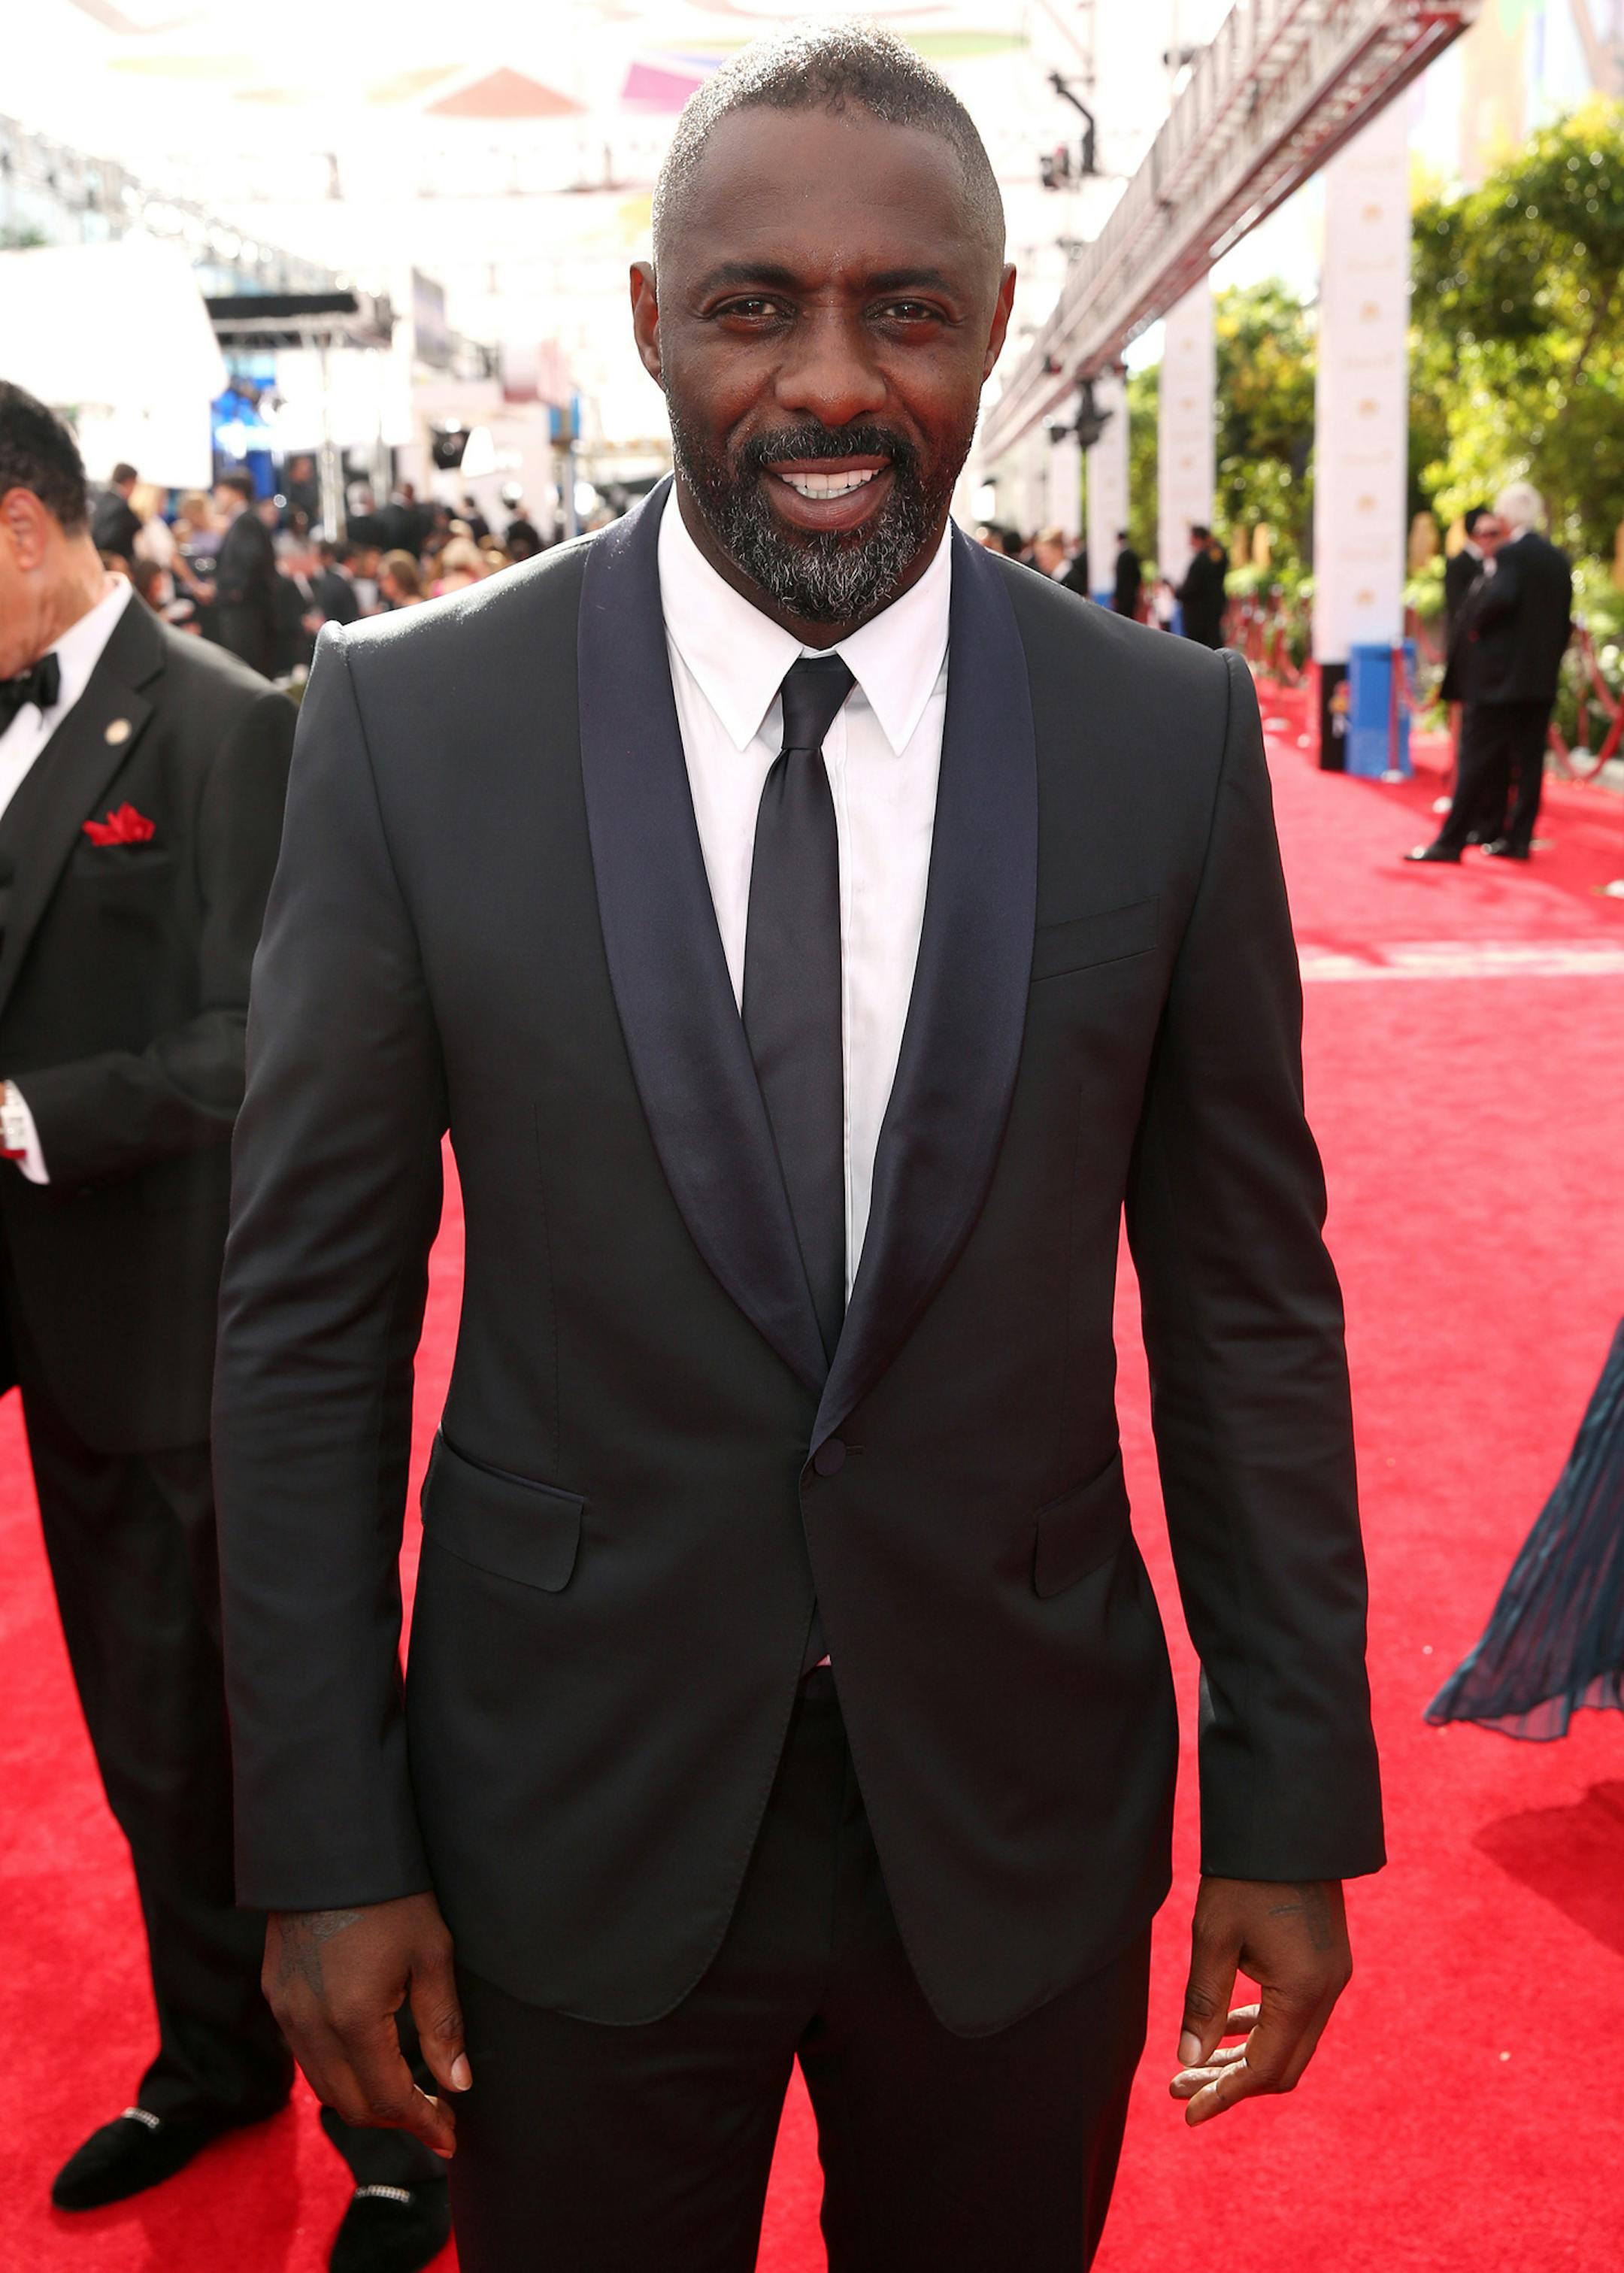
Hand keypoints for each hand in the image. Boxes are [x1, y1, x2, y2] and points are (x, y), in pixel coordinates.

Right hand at [263, 1892, 468, 2155]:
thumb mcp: (431, 1954)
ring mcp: (286, 2012)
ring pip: (324, 2086)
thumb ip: (443, 2025)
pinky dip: (338, 2072)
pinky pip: (305, 2055)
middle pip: (352, 2105)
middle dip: (395, 2120)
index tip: (450, 2137)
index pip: (389, 2098)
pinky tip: (368, 2060)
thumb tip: (458, 2084)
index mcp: (353, 2019)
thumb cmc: (392, 1894)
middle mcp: (309, 2025)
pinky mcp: (276, 1995)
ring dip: (365, 2100)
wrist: (332, 1845)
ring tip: (407, 2095)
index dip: (422, 2124)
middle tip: (434, 2119)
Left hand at [1170, 1876, 1351, 2126]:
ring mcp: (1332, 1977)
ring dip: (1244, 2057)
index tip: (1187, 2113)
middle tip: (1181, 2090)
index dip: (1225, 2095)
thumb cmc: (1245, 1875)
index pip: (1265, 2069)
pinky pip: (1296, 2015)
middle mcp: (1328, 1991)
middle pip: (1282, 2065)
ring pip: (1290, 2042)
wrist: (1287, 1823)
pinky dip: (1262, 2029)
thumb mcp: (1214, 1937)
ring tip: (1193, 2068)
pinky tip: (1227, 2032)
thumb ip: (1204, 2003)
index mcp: (1304, 1991)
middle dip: (1231, 2083)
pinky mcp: (1326, 1962)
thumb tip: (1189, 2063)